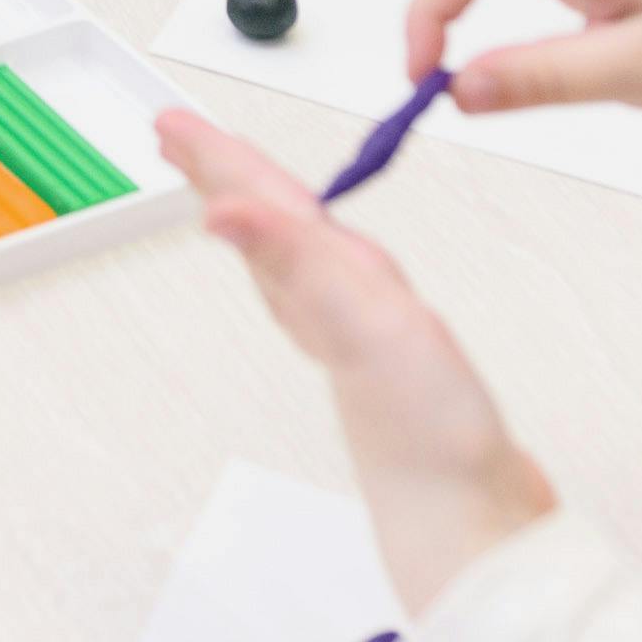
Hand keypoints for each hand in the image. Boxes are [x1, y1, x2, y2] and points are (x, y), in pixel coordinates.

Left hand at [158, 109, 554, 611]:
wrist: (472, 518)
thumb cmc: (422, 429)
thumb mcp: (358, 323)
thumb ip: (292, 259)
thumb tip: (217, 211)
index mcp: (311, 285)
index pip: (254, 203)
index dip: (215, 156)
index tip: (169, 122)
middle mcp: (320, 304)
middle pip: (264, 220)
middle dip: (222, 172)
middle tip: (175, 134)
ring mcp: (350, 329)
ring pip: (293, 251)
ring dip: (259, 206)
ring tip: (231, 180)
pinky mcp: (384, 353)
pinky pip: (335, 284)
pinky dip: (318, 255)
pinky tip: (322, 263)